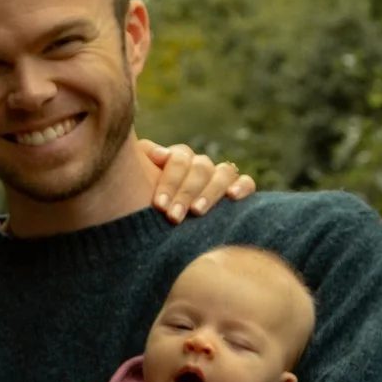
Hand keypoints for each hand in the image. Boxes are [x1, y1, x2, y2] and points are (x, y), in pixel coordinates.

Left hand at [140, 140, 257, 221]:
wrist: (150, 226)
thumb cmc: (140, 201)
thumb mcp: (135, 178)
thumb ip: (143, 158)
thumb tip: (162, 155)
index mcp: (178, 160)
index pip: (180, 158)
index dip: (170, 180)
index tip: (159, 205)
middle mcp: (200, 166)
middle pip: (200, 167)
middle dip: (186, 193)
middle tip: (174, 217)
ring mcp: (219, 178)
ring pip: (224, 172)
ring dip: (210, 192)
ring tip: (197, 212)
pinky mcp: (236, 191)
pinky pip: (246, 181)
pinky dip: (243, 186)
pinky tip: (233, 196)